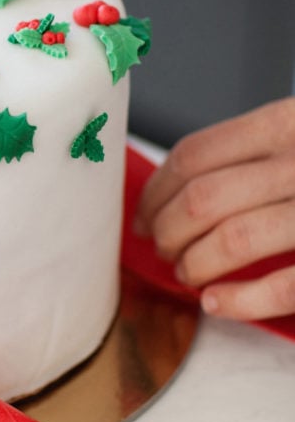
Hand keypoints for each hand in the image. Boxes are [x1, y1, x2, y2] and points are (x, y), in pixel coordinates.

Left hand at [135, 97, 294, 320]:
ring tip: (187, 274)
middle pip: (200, 199)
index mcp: (288, 119)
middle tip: (161, 248)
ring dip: (194, 264)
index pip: (192, 156)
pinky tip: (217, 302)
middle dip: (166, 232)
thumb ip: (253, 148)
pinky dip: (240, 299)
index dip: (154, 192)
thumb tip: (172, 188)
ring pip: (233, 240)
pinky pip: (286, 284)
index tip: (142, 216)